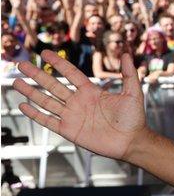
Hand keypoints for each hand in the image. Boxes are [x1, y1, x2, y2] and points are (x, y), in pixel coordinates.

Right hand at [12, 51, 147, 160]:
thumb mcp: (133, 93)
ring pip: (47, 101)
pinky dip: (35, 113)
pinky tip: (23, 105)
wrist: (131, 142)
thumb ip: (128, 74)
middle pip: (53, 85)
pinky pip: (48, 120)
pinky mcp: (69, 130)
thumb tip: (127, 54)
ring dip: (31, 92)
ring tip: (16, 82)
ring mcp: (72, 116)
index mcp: (91, 92)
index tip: (45, 53)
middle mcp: (78, 102)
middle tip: (22, 64)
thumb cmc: (134, 118)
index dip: (58, 63)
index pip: (70, 74)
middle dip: (37, 75)